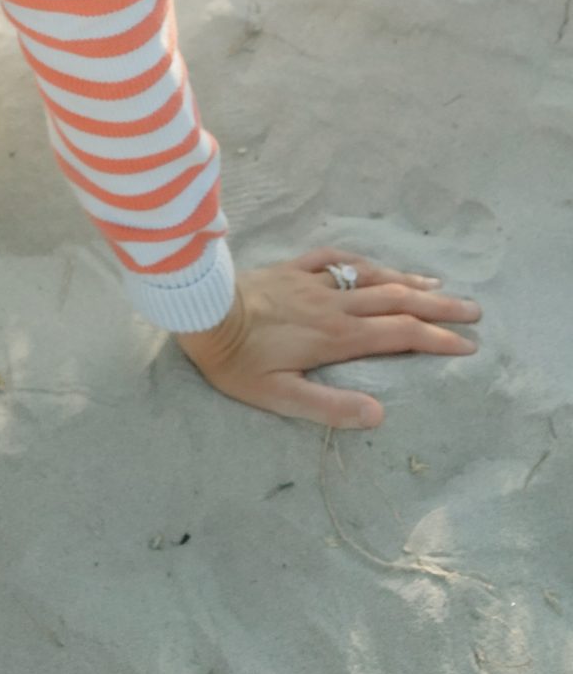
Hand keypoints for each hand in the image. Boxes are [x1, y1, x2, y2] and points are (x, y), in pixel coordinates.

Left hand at [174, 246, 481, 428]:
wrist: (201, 312)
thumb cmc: (237, 361)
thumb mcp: (279, 397)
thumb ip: (329, 407)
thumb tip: (378, 415)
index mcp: (336, 337)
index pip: (400, 336)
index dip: (436, 339)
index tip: (467, 344)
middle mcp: (333, 305)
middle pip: (397, 301)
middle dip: (438, 306)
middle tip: (473, 310)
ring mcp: (313, 282)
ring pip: (372, 277)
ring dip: (408, 281)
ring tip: (438, 285)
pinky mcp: (291, 269)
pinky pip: (335, 258)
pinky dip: (363, 261)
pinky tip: (373, 264)